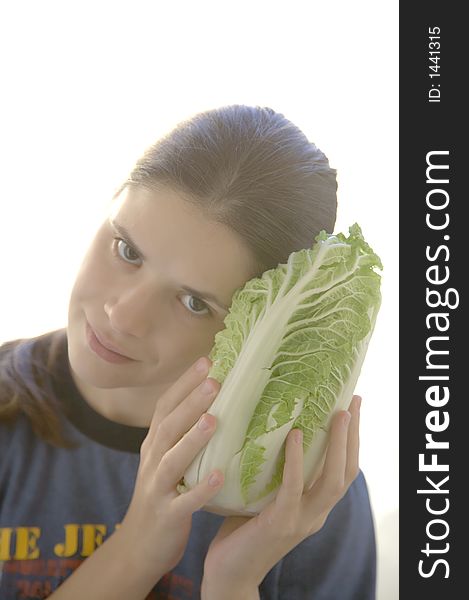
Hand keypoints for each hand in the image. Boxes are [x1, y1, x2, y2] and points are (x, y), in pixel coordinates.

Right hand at [118, 357, 223, 578]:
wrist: (139, 545)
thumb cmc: (162, 493)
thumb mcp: (165, 458)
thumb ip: (182, 433)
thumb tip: (213, 401)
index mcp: (155, 444)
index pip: (166, 406)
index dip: (184, 383)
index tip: (207, 360)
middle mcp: (153, 460)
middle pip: (169, 425)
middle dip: (191, 401)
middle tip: (215, 380)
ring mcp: (158, 487)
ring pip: (173, 459)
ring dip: (193, 439)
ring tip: (213, 420)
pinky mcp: (167, 514)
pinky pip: (185, 501)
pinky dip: (201, 489)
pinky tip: (220, 476)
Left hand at [201, 395, 361, 596]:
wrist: (229, 575)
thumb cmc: (242, 531)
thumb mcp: (267, 498)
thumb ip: (276, 473)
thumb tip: (268, 428)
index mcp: (316, 508)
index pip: (345, 471)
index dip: (353, 440)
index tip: (352, 407)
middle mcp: (316, 514)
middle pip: (348, 472)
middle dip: (354, 436)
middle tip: (353, 402)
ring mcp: (301, 521)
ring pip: (332, 480)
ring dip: (338, 445)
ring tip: (338, 414)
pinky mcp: (280, 523)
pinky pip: (293, 488)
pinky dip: (297, 461)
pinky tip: (295, 436)